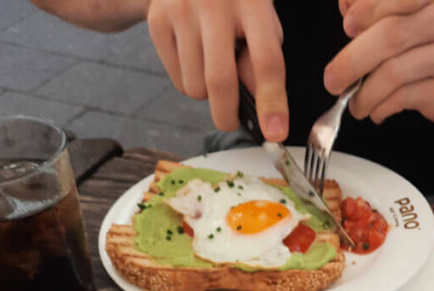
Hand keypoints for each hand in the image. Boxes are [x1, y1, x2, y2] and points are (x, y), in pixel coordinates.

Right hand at [147, 0, 287, 139]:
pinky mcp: (158, 21)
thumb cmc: (234, 0)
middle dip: (228, 116)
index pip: (266, 61)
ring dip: (207, 93)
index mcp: (252, 1)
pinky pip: (177, 80)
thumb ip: (263, 59)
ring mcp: (181, 11)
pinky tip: (195, 56)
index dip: (272, 102)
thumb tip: (260, 107)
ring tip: (212, 66)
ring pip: (195, 88)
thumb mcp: (260, 18)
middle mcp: (214, 3)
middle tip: (232, 120)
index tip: (275, 133)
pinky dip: (189, 80)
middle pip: (220, 82)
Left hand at [325, 0, 433, 124]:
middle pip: (390, 36)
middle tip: (332, 79)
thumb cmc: (433, 34)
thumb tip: (346, 6)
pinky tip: (376, 108)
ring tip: (354, 102)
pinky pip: (402, 99)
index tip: (348, 26)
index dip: (367, 10)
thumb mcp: (408, 9)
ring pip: (393, 74)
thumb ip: (374, 5)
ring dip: (364, 93)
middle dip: (352, 61)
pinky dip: (380, 107)